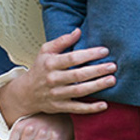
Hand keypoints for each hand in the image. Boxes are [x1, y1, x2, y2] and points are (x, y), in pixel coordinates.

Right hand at [0, 28, 116, 122]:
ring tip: (112, 80)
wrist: (26, 92)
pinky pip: (76, 108)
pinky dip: (90, 108)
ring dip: (97, 86)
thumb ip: (62, 41)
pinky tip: (104, 105)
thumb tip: (78, 31)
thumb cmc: (39, 69)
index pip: (72, 58)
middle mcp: (53, 79)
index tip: (104, 51)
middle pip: (78, 75)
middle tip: (112, 66)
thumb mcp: (45, 51)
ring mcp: (56, 94)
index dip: (89, 54)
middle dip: (97, 70)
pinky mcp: (60, 106)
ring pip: (79, 91)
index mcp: (50, 64)